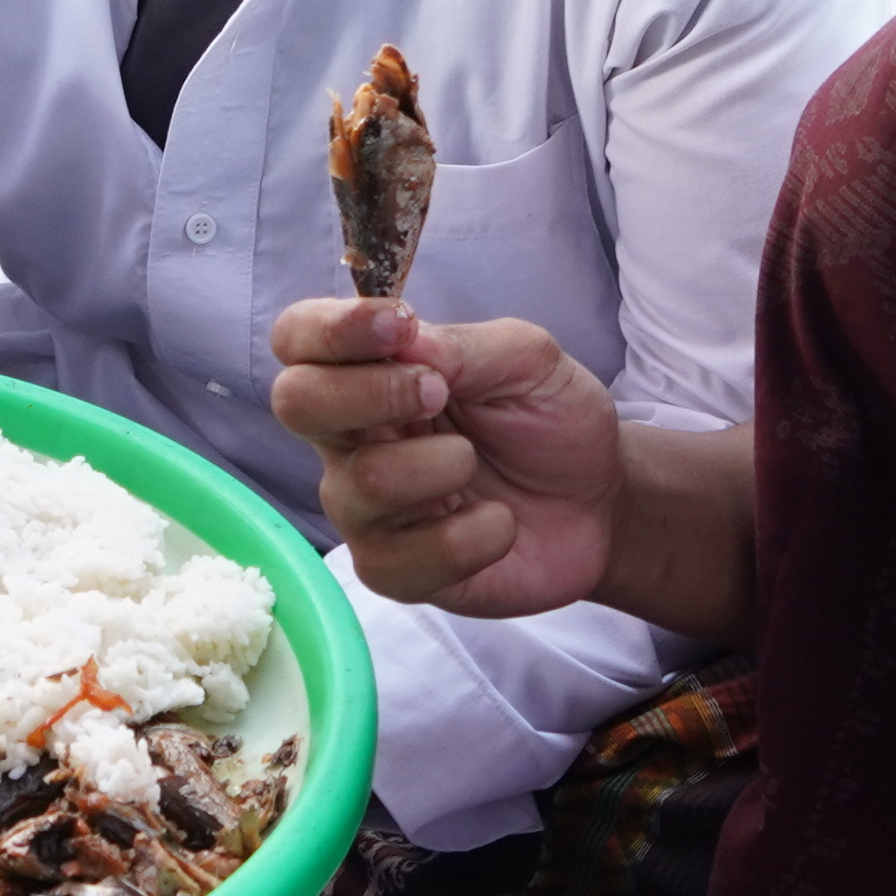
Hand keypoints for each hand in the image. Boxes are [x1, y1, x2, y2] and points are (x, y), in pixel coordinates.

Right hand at [268, 301, 628, 618]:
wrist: (601, 505)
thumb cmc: (550, 423)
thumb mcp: (526, 360)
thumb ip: (460, 345)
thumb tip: (402, 343)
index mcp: (370, 373)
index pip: (299, 337)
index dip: (330, 328)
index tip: (398, 325)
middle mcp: (351, 438)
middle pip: (294, 402)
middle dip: (368, 391)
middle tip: (437, 394)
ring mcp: (365, 509)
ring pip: (360, 483)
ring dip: (439, 465)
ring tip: (476, 464)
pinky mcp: (394, 570)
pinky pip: (401, 558)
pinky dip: (470, 536)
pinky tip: (497, 524)